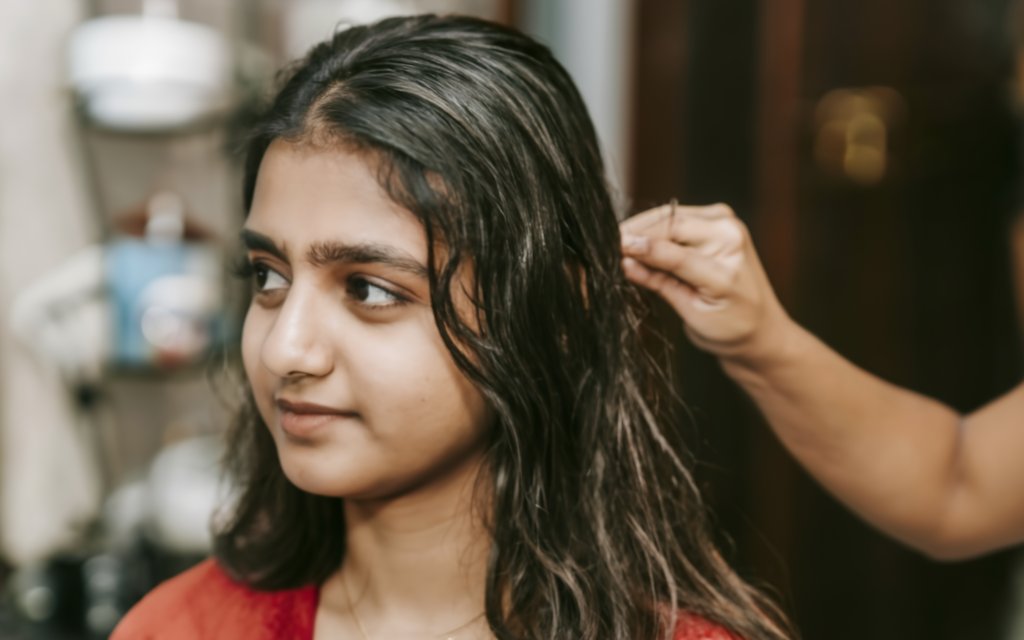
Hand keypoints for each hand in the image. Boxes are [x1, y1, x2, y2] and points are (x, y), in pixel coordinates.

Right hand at [620, 203, 793, 362]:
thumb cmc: (731, 327)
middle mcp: (729, 233)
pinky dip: (652, 228)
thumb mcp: (692, 312)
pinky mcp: (715, 218)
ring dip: (641, 229)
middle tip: (603, 246)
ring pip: (668, 216)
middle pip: (669, 223)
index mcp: (728, 263)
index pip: (675, 249)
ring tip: (615, 245)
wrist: (760, 328)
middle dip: (635, 233)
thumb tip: (625, 262)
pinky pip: (674, 218)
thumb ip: (660, 283)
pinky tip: (634, 242)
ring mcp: (723, 221)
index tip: (614, 249)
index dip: (641, 247)